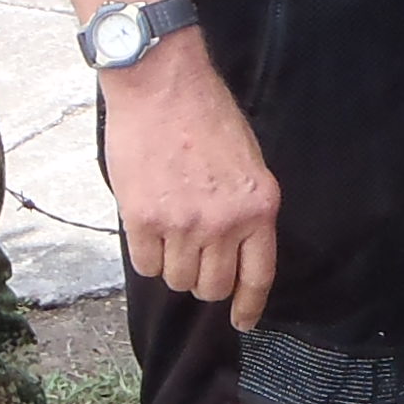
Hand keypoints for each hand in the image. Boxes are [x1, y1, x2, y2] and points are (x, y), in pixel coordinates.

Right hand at [102, 39, 282, 328]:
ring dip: (172, 264)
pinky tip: (149, 227)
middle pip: (212, 286)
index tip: (241, 320)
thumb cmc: (206, 115)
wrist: (162, 84)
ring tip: (168, 230)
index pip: (257, 276)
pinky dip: (147, 254)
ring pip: (177, 278)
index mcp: (259, 207)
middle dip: (203, 281)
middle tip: (193, 258)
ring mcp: (183, 224)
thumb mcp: (248, 162)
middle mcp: (224, 222)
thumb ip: (245, 208)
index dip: (247, 305)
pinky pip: (146, 264)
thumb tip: (234, 253)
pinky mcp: (144, 219)